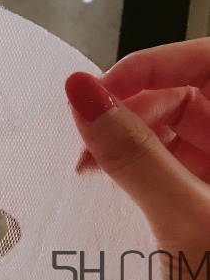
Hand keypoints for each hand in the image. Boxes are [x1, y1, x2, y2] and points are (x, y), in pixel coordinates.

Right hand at [64, 39, 209, 279]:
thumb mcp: (182, 218)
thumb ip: (132, 152)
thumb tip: (84, 94)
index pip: (209, 62)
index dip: (152, 66)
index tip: (96, 90)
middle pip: (188, 94)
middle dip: (132, 109)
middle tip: (87, 141)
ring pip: (173, 132)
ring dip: (128, 143)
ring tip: (91, 170)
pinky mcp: (208, 207)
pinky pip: (168, 167)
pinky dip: (135, 172)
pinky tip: (110, 188)